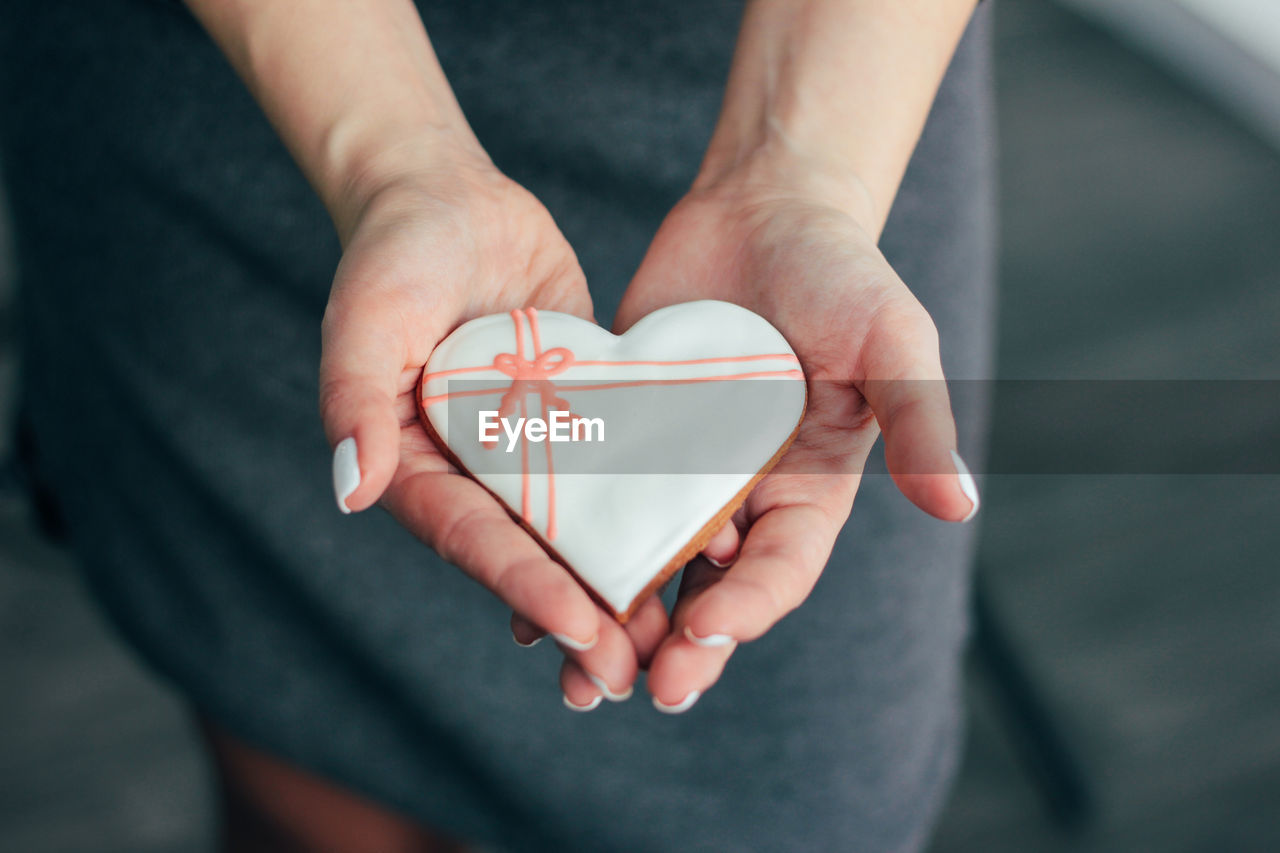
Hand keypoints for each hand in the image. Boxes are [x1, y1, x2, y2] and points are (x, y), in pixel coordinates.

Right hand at [319, 144, 658, 700]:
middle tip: (630, 673)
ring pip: (581, 526)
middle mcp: (478, 472)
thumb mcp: (369, 318)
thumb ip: (355, 401)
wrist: (450, 198)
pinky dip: (648, 507)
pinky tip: (699, 541)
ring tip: (671, 636)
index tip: (579, 629)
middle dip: (580, 614)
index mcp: (420, 468)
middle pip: (533, 554)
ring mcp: (533, 447)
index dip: (526, 588)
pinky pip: (618, 465)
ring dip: (619, 580)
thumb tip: (351, 491)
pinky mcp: (581, 413)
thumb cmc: (394, 254)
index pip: (476, 540)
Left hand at [594, 159, 978, 710]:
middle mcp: (739, 498)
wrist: (761, 211)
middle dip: (675, 647)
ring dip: (609, 619)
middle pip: (705, 592)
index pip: (779, 570)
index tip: (704, 636)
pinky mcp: (621, 439)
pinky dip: (560, 544)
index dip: (746, 609)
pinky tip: (521, 575)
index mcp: (806, 493)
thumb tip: (962, 508)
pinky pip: (590, 500)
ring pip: (640, 563)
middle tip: (637, 687)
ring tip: (571, 674)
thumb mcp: (893, 344)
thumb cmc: (843, 273)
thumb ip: (921, 422)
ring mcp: (673, 472)